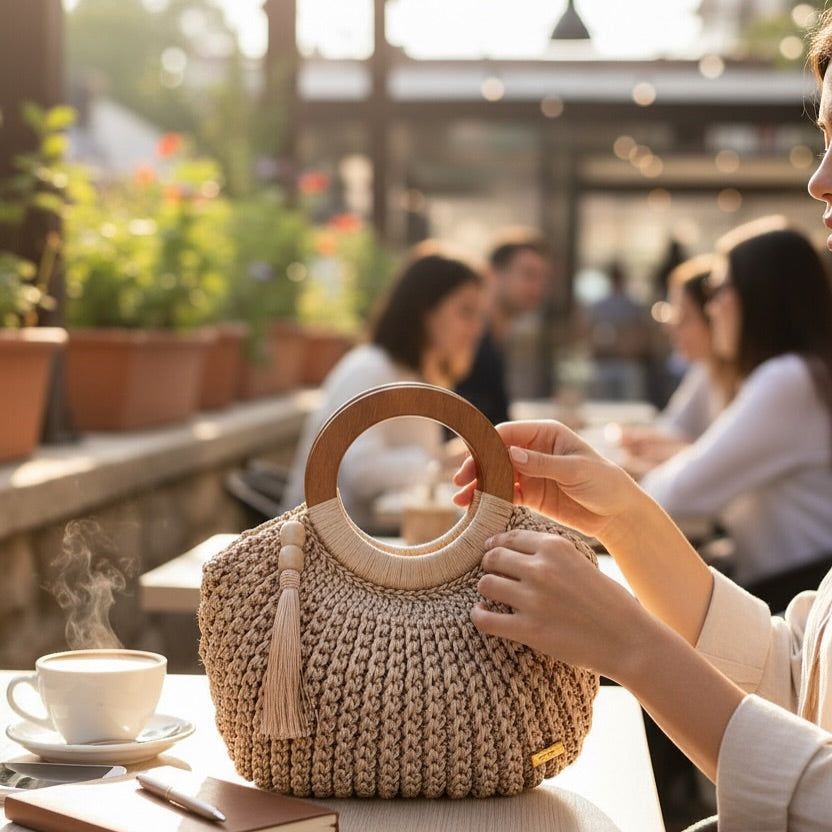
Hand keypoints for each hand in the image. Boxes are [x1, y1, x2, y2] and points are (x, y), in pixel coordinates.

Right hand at [453, 420, 644, 542]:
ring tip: (460, 501)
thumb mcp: (576, 469)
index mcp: (545, 434)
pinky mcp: (531, 495)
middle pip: (496, 455)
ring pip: (496, 476)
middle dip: (477, 467)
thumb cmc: (604, 482)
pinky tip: (475, 509)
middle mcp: (534, 450)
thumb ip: (544, 463)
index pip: (507, 434)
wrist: (618, 514)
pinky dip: (490, 501)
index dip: (487, 446)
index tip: (472, 462)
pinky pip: (505, 496)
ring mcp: (530, 473)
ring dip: (478, 487)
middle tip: (460, 482)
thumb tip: (513, 455)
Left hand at [471, 529, 650, 679]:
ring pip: (486, 584)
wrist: (628, 640)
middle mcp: (540, 568)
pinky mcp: (528, 630)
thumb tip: (517, 550)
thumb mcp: (581, 561)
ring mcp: (532, 599)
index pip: (510, 537)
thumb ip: (551, 554)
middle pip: (493, 557)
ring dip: (486, 589)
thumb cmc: (609, 601)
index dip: (496, 543)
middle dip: (489, 564)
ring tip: (491, 595)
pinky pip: (485, 619)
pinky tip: (482, 614)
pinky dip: (478, 616)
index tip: (491, 549)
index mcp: (555, 547)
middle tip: (491, 572)